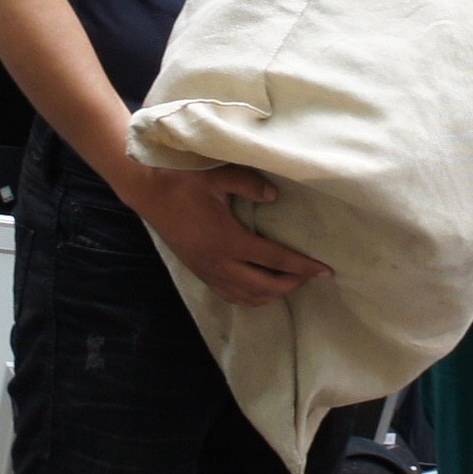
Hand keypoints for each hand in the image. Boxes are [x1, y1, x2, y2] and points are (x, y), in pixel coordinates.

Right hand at [124, 162, 331, 305]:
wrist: (147, 192)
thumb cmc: (182, 181)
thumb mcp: (218, 175)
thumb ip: (250, 184)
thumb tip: (275, 196)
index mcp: (228, 240)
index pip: (275, 259)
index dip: (303, 267)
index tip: (325, 271)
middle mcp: (219, 263)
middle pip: (265, 286)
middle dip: (293, 284)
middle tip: (313, 277)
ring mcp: (208, 271)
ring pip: (247, 297)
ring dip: (273, 294)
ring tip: (292, 283)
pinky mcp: (199, 272)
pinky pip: (230, 295)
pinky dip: (251, 298)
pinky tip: (262, 290)